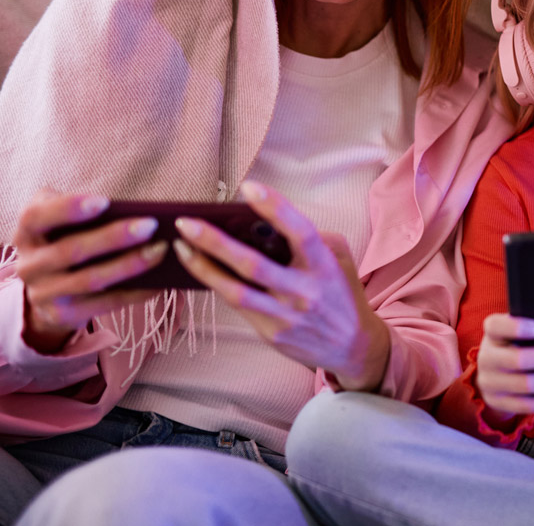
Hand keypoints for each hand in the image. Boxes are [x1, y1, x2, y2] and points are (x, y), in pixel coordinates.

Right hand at [13, 191, 166, 353]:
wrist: (46, 288)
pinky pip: (104, 304)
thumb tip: (129, 210)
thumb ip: (76, 207)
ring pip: (90, 280)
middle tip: (150, 225)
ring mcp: (42, 294)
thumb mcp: (58, 220)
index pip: (36, 216)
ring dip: (129, 265)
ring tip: (159, 251)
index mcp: (26, 232)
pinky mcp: (62, 315)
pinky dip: (134, 293)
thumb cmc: (62, 239)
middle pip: (71, 250)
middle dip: (113, 237)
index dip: (68, 208)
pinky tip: (159, 282)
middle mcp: (28, 265)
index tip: (104, 201)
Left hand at [171, 181, 389, 390]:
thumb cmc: (341, 293)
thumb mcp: (340, 260)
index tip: (248, 187)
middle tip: (186, 222)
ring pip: (236, 292)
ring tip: (181, 247)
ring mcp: (286, 316)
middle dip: (216, 242)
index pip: (300, 232)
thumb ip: (313, 239)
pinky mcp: (272, 333)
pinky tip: (200, 268)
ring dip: (204, 268)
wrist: (352, 346)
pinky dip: (217, 285)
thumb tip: (268, 223)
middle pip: (253, 265)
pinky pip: (238, 307)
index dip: (275, 208)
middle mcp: (305, 292)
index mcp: (324, 266)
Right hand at [474, 313, 533, 422]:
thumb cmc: (515, 344)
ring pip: (525, 385)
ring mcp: (489, 382)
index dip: (516, 327)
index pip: (496, 327)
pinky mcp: (497, 402)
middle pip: (517, 359)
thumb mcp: (515, 332)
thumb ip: (532, 327)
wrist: (493, 372)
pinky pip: (525, 406)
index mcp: (491, 334)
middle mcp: (486, 358)